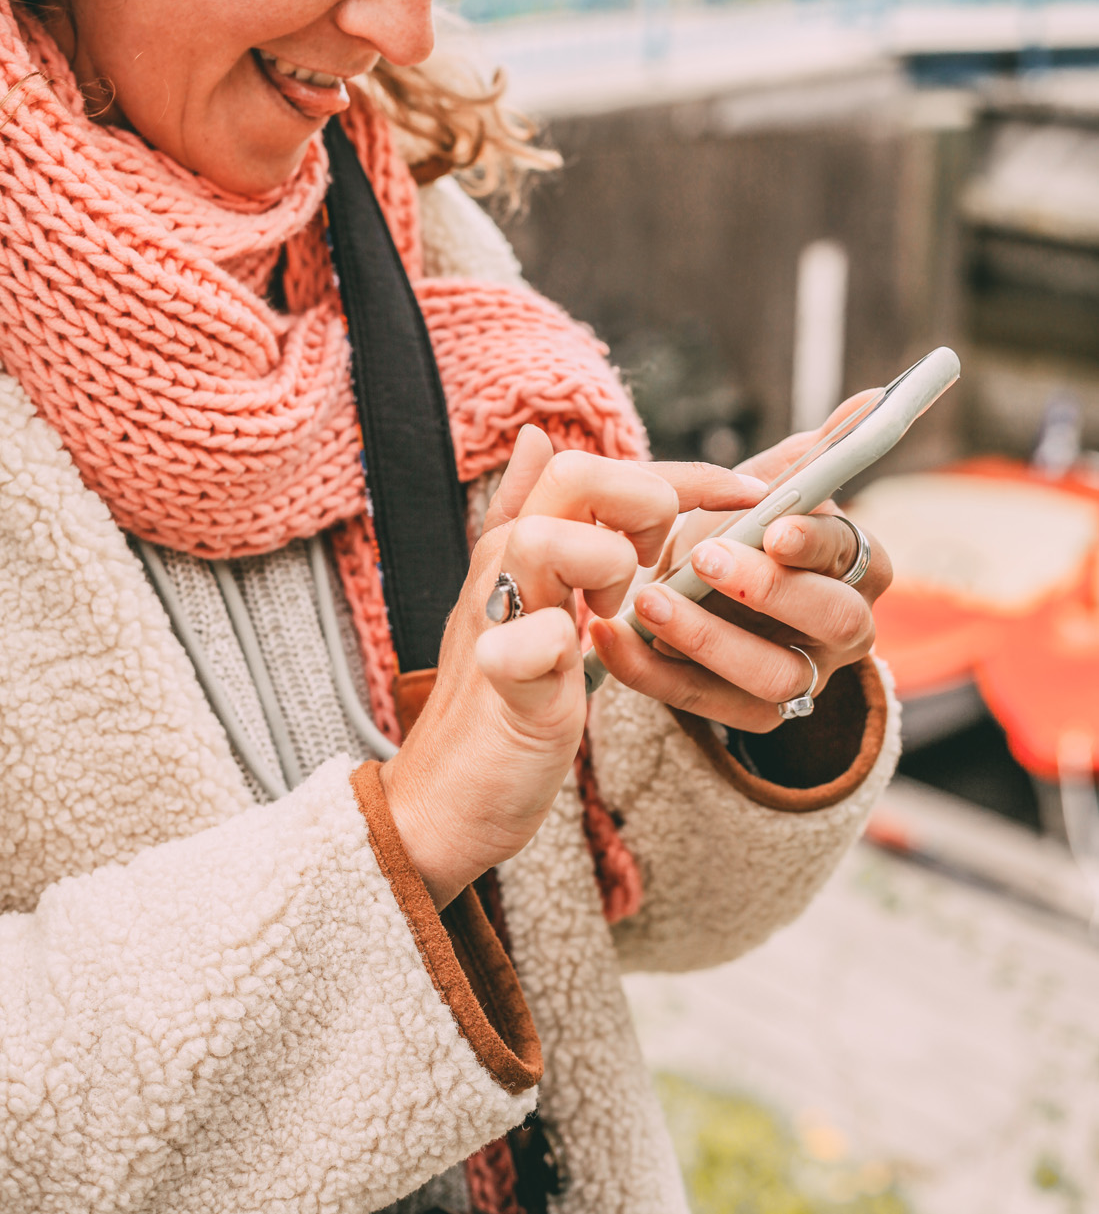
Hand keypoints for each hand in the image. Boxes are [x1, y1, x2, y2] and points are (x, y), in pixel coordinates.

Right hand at [380, 427, 768, 907]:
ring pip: (547, 538)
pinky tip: (573, 664)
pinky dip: (553, 647)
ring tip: (610, 613)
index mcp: (521, 539)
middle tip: (658, 567)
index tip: (751, 498)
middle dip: (644, 506)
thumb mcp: (526, 596)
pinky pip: (525, 643)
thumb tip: (533, 436)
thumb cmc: (501, 696)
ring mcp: (496, 617)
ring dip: (605, 565)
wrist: (445, 795)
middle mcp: (503, 563)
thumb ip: (534, 516)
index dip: (686, 475)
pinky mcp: (499, 683)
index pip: (603, 469)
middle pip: (573, 474)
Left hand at [588, 395, 893, 732]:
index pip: (855, 552)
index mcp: (855, 564)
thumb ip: (814, 451)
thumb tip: (872, 397)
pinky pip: (711, 706)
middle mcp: (845, 627)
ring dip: (709, 639)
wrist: (694, 594)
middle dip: (770, 591)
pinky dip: (656, 674)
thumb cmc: (740, 531)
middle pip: (835, 621)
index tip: (772, 526)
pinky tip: (610, 637)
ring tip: (648, 601)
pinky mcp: (753, 715)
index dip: (816, 542)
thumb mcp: (770, 487)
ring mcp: (803, 678)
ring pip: (777, 677)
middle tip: (704, 559)